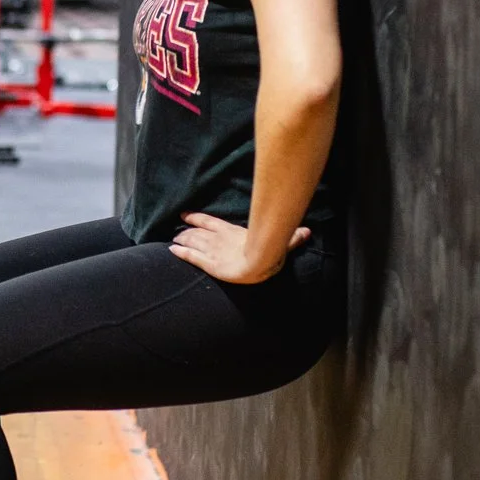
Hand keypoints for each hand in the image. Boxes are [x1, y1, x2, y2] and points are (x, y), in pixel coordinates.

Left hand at [170, 212, 306, 283]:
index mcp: (232, 232)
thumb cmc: (268, 252)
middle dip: (187, 231)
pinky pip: (191, 257)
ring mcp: (213, 251)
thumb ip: (292, 238)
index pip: (210, 222)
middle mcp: (219, 239)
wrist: (258, 264)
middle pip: (198, 233)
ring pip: (193, 243)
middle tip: (177, 230)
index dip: (197, 218)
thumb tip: (308, 231)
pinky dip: (180, 253)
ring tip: (174, 239)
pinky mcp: (209, 264)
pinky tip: (171, 251)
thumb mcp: (280, 243)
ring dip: (182, 240)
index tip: (185, 215)